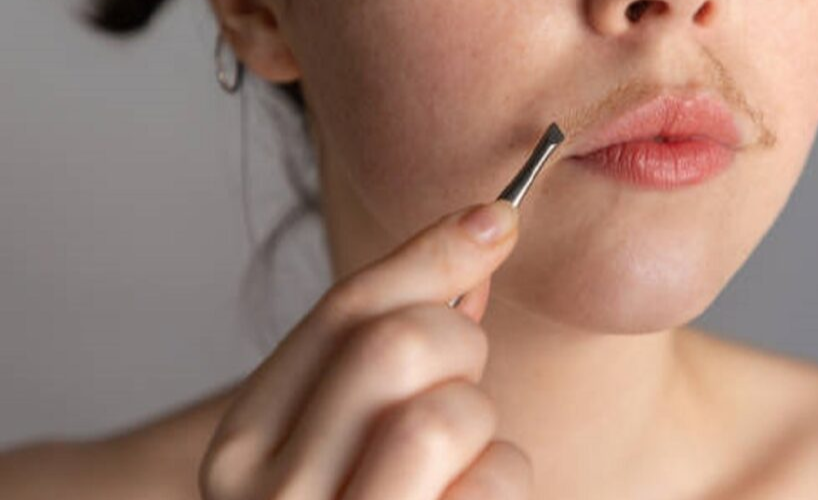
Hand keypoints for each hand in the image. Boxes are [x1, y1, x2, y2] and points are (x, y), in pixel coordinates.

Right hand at [200, 200, 531, 499]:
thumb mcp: (344, 428)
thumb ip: (390, 337)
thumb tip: (482, 230)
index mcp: (244, 444)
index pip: (349, 308)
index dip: (435, 251)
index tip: (498, 218)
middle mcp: (272, 497)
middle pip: (401, 344)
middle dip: (459, 345)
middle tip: (459, 382)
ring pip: (448, 413)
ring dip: (483, 425)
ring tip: (460, 458)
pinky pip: (500, 481)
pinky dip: (507, 483)